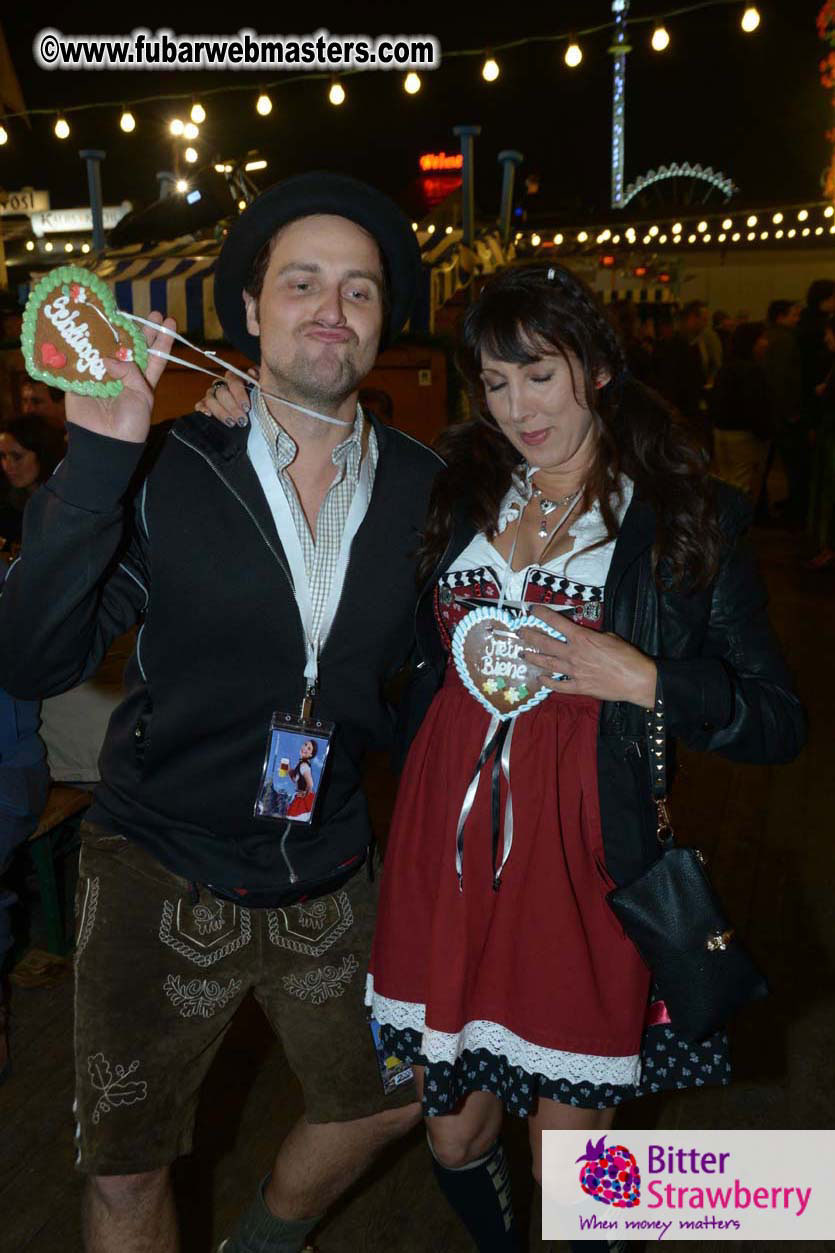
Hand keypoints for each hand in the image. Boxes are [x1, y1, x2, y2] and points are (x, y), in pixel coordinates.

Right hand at [64, 312, 175, 444]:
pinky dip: (84, 344)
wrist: (105, 443)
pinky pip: (82, 358)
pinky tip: (89, 326)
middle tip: (151, 313)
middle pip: (132, 346)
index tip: (167, 320)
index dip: (161, 339)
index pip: (154, 356)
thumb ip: (131, 372)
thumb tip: (108, 356)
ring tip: (121, 313)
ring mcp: (101, 374)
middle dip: (141, 328)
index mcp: (142, 380)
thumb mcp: (142, 396)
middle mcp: (123, 374)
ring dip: (113, 331)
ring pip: (108, 347)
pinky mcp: (80, 378)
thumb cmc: (130, 424)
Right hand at [194, 369, 256, 425]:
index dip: (239, 394)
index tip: (247, 407)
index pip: (233, 381)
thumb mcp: (261, 389)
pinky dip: (202, 409)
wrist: (252, 415)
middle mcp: (222, 385)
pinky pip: (200, 404)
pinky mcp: (205, 405)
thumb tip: (252, 372)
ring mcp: (212, 395)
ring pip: (210, 399)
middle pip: (222, 392)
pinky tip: (209, 415)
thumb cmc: (256, 401)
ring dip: (221, 412)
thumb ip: (257, 379)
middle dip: (232, 407)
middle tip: (241, 420)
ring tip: (231, 423)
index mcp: (235, 379)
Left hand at [518, 605, 657, 707]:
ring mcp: (574, 671)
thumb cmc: (626, 655)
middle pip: (544, 643)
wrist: (636, 679)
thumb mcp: (610, 636)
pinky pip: (558, 685)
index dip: (541, 614)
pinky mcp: (579, 687)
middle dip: (529, 636)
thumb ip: (591, 635)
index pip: (556, 622)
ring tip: (523, 654)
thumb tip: (582, 635)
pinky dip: (547, 682)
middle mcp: (573, 653)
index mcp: (581, 638)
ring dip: (533, 658)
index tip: (531, 610)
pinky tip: (540, 679)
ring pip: (547, 664)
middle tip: (519, 633)